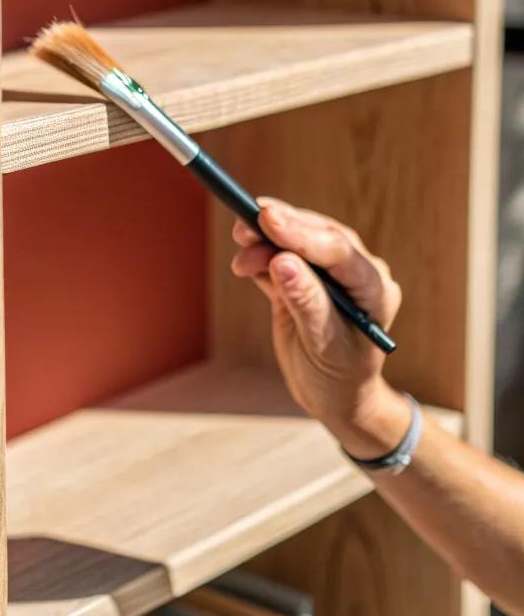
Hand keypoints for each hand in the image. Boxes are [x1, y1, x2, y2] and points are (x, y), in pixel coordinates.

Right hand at [230, 199, 410, 457]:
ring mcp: (329, 274)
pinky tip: (245, 263)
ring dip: (264, 241)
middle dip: (279, 228)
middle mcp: (355, 274)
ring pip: (295, 242)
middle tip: (244, 225)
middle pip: (317, 236)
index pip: (339, 251)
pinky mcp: (304, 279)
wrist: (335, 396)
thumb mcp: (325, 346)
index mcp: (374, 289)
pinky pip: (280, 258)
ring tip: (240, 253)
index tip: (268, 220)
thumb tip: (280, 261)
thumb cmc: (340, 377)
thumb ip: (306, 302)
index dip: (302, 234)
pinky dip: (260, 257)